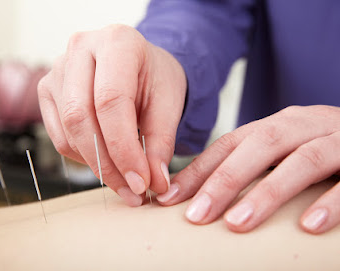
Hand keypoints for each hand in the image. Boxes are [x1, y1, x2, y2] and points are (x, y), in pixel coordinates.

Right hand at [38, 25, 186, 205]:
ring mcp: (58, 68)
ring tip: (125, 182)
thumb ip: (161, 144)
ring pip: (68, 130)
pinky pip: (59, 135)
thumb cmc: (155, 79)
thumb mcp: (169, 105)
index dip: (124, 149)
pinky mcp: (48, 89)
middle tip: (133, 191)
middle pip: (81, 116)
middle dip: (107, 164)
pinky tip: (106, 160)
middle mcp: (81, 49)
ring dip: (96, 165)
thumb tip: (155, 184)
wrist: (139, 65)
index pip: (111, 101)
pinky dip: (82, 156)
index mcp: (117, 42)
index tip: (141, 183)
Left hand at [157, 105, 339, 233]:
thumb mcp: (285, 153)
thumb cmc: (321, 151)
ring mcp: (338, 139)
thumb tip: (203, 199)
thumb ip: (253, 168)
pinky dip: (331, 202)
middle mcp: (305, 126)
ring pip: (302, 160)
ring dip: (267, 192)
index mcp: (278, 125)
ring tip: (237, 224)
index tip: (169, 198)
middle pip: (260, 146)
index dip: (200, 169)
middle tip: (196, 215)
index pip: (231, 143)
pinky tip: (308, 226)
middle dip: (225, 180)